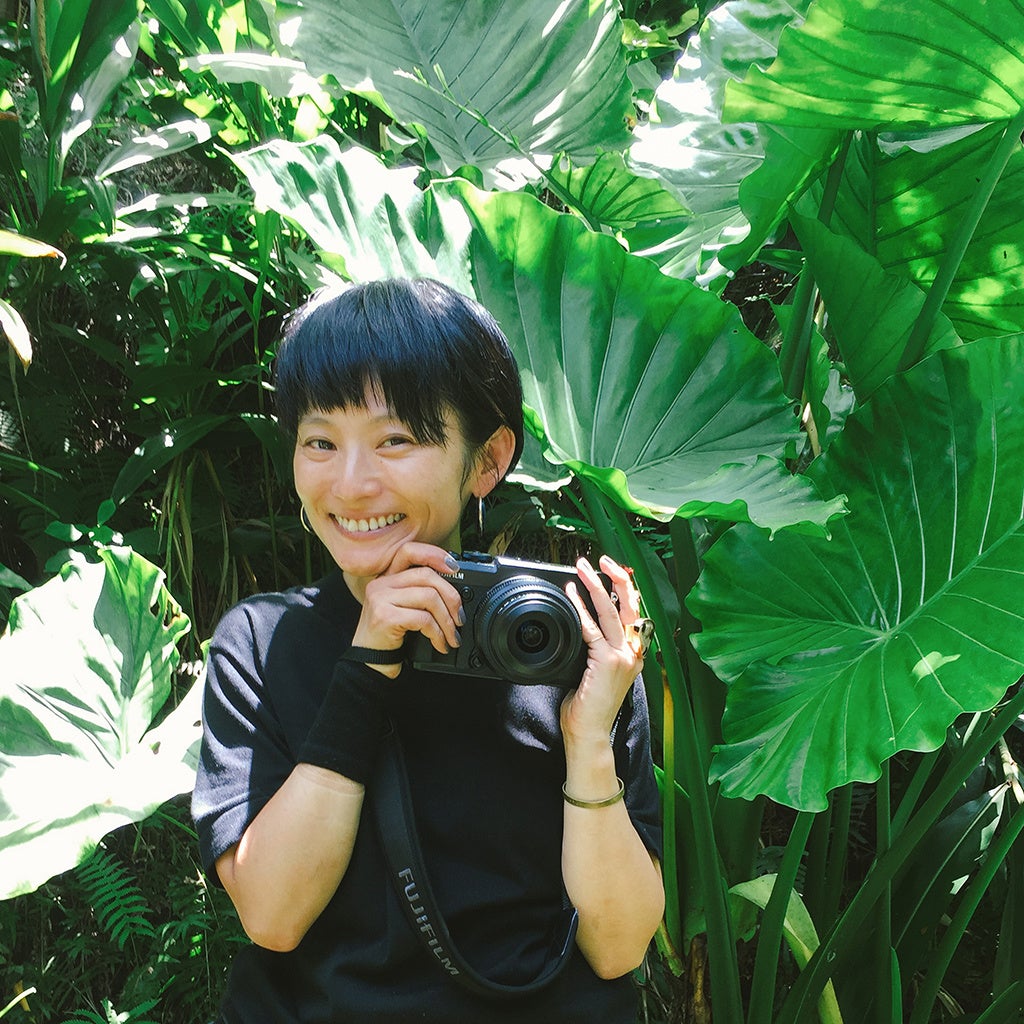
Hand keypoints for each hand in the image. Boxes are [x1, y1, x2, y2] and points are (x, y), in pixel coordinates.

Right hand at [350, 543, 463, 676]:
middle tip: (460, 618)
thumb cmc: (389, 636)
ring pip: (429, 597)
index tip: (454, 567)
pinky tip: (440, 644)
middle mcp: (380, 584)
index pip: (409, 551)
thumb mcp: (403, 608)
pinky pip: (423, 619)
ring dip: (447, 620)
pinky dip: (438, 633)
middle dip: (451, 597)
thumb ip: (419, 593)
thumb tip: (453, 594)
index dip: (434, 554)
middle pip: (426, 575)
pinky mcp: (384, 616)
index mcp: (386, 578)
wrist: (369, 662)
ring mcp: (380, 598)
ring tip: (452, 636)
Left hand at [560, 554, 646, 744]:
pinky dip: (580, 609)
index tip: (611, 570)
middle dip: (615, 577)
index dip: (624, 587)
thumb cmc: (588, 706)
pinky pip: (592, 629)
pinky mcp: (607, 663)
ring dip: (595, 586)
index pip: (633, 612)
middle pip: (630, 605)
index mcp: (634, 654)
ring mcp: (623, 658)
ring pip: (612, 612)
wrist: (588, 733)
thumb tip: (584, 622)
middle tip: (599, 560)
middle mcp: (633, 653)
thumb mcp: (596, 670)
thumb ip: (597, 647)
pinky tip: (571, 595)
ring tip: (582, 568)